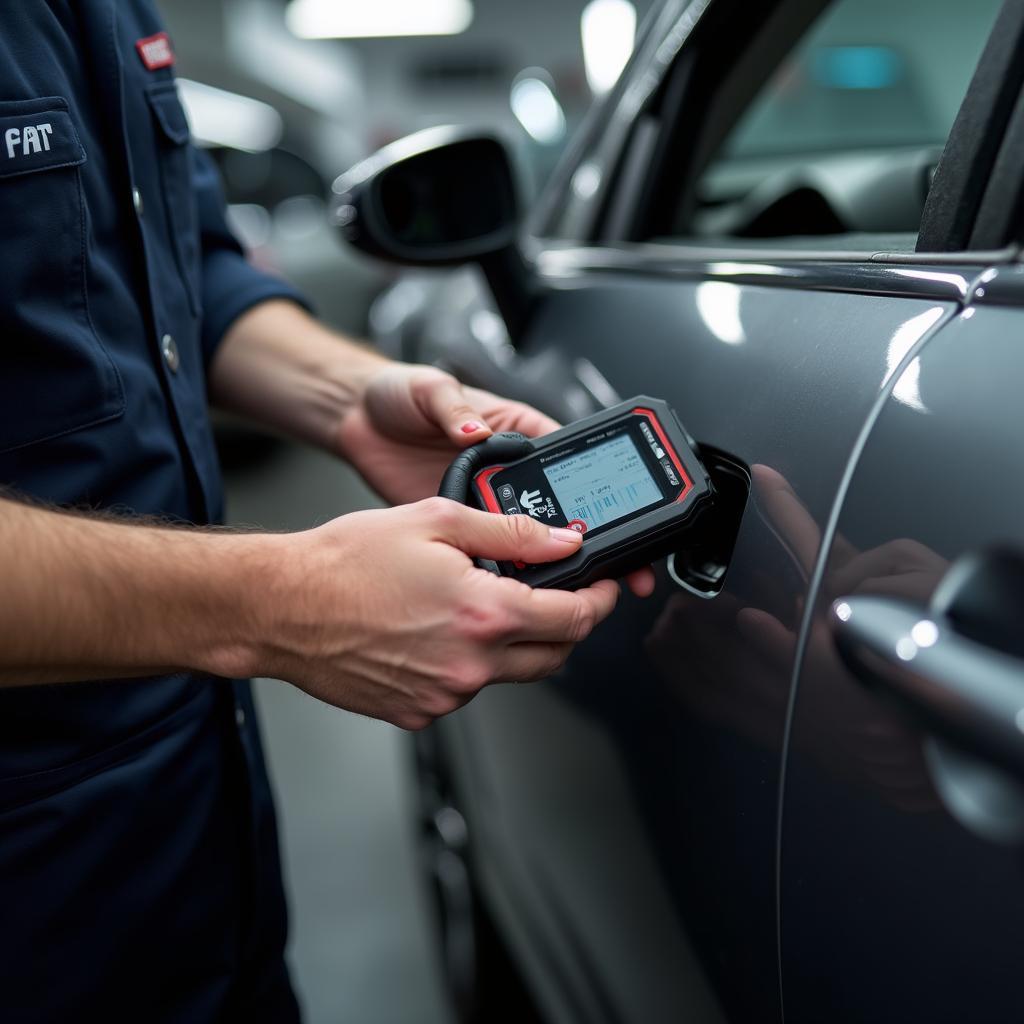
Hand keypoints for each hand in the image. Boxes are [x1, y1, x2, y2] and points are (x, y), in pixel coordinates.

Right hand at [248, 498, 620, 729]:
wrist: (282, 608)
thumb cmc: (345, 563)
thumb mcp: (435, 521)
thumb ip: (510, 533)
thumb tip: (563, 540)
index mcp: (483, 613)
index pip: (575, 618)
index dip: (600, 599)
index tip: (602, 586)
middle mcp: (471, 664)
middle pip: (555, 656)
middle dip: (568, 626)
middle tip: (554, 596)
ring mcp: (445, 694)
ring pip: (511, 674)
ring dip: (516, 644)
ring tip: (481, 607)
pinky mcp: (419, 711)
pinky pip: (466, 689)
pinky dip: (470, 664)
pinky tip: (440, 633)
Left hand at [337, 363, 655, 595]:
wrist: (356, 422)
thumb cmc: (398, 394)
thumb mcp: (429, 388)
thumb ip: (453, 406)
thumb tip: (474, 427)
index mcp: (517, 433)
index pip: (572, 464)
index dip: (601, 491)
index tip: (624, 515)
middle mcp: (509, 473)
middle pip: (561, 510)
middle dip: (591, 539)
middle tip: (616, 569)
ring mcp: (486, 503)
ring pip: (529, 538)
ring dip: (551, 561)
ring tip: (574, 585)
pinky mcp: (460, 527)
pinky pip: (490, 553)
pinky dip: (505, 571)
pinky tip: (517, 588)